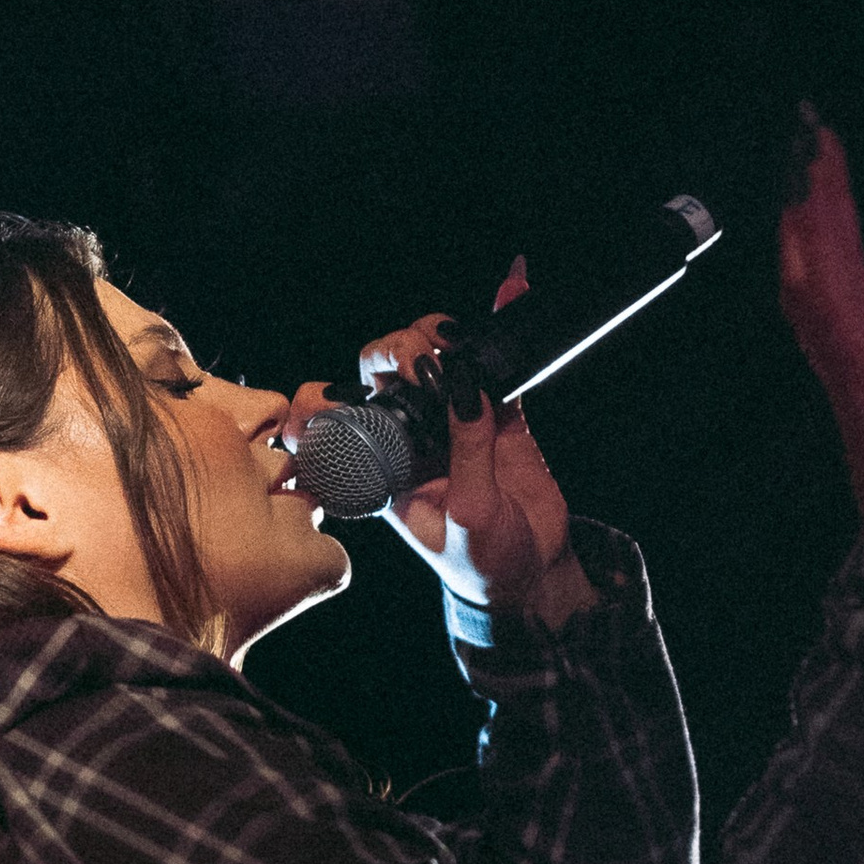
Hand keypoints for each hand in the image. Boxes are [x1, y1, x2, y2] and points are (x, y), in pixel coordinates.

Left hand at [291, 265, 596, 628]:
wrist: (534, 575)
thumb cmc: (484, 564)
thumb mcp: (470, 517)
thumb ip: (468, 453)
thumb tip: (467, 390)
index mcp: (380, 467)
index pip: (336, 419)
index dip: (329, 397)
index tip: (349, 396)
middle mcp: (407, 436)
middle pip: (382, 370)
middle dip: (397, 352)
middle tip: (427, 367)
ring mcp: (451, 420)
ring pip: (433, 356)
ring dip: (439, 335)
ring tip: (460, 340)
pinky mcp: (497, 413)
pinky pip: (493, 363)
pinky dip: (499, 327)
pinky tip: (510, 289)